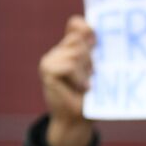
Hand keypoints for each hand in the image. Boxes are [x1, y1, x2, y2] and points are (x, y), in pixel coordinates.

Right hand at [40, 15, 95, 145]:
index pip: (77, 24)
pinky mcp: (47, 69)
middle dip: (90, 57)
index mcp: (71, 48)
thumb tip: (94, 31)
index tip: (96, 42)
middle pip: (79, 38)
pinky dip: (79, 77)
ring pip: (76, 51)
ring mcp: (51, 59)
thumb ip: (95, 52)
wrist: (78, 121)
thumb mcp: (98, 73)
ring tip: (86, 85)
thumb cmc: (91, 99)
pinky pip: (69, 64)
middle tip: (92, 76)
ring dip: (86, 69)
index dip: (87, 29)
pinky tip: (82, 88)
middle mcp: (59, 51)